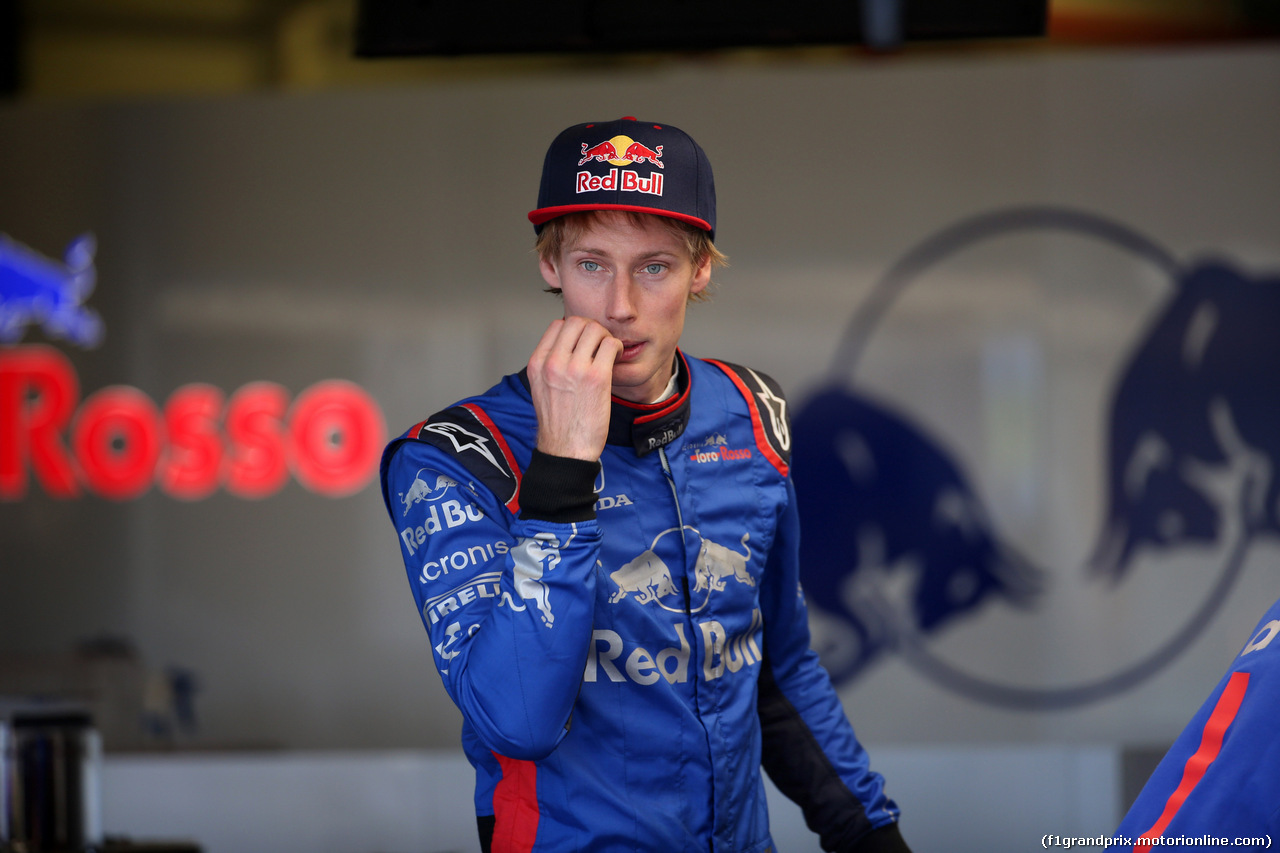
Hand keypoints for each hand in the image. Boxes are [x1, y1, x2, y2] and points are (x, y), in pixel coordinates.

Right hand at [527, 316, 622, 460]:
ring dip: (605, 338)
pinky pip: (610, 345)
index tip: (583, 342)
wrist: (566, 450)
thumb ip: (550, 363)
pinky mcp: (597, 377)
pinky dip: (616, 348)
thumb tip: (569, 343)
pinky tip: (614, 360)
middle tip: (599, 345)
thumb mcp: (541, 387)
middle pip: (576, 322)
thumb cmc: (558, 423)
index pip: (557, 325)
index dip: (574, 329)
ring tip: (607, 354)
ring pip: (595, 330)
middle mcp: (553, 363)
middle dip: (592, 329)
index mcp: (537, 363)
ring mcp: (575, 368)